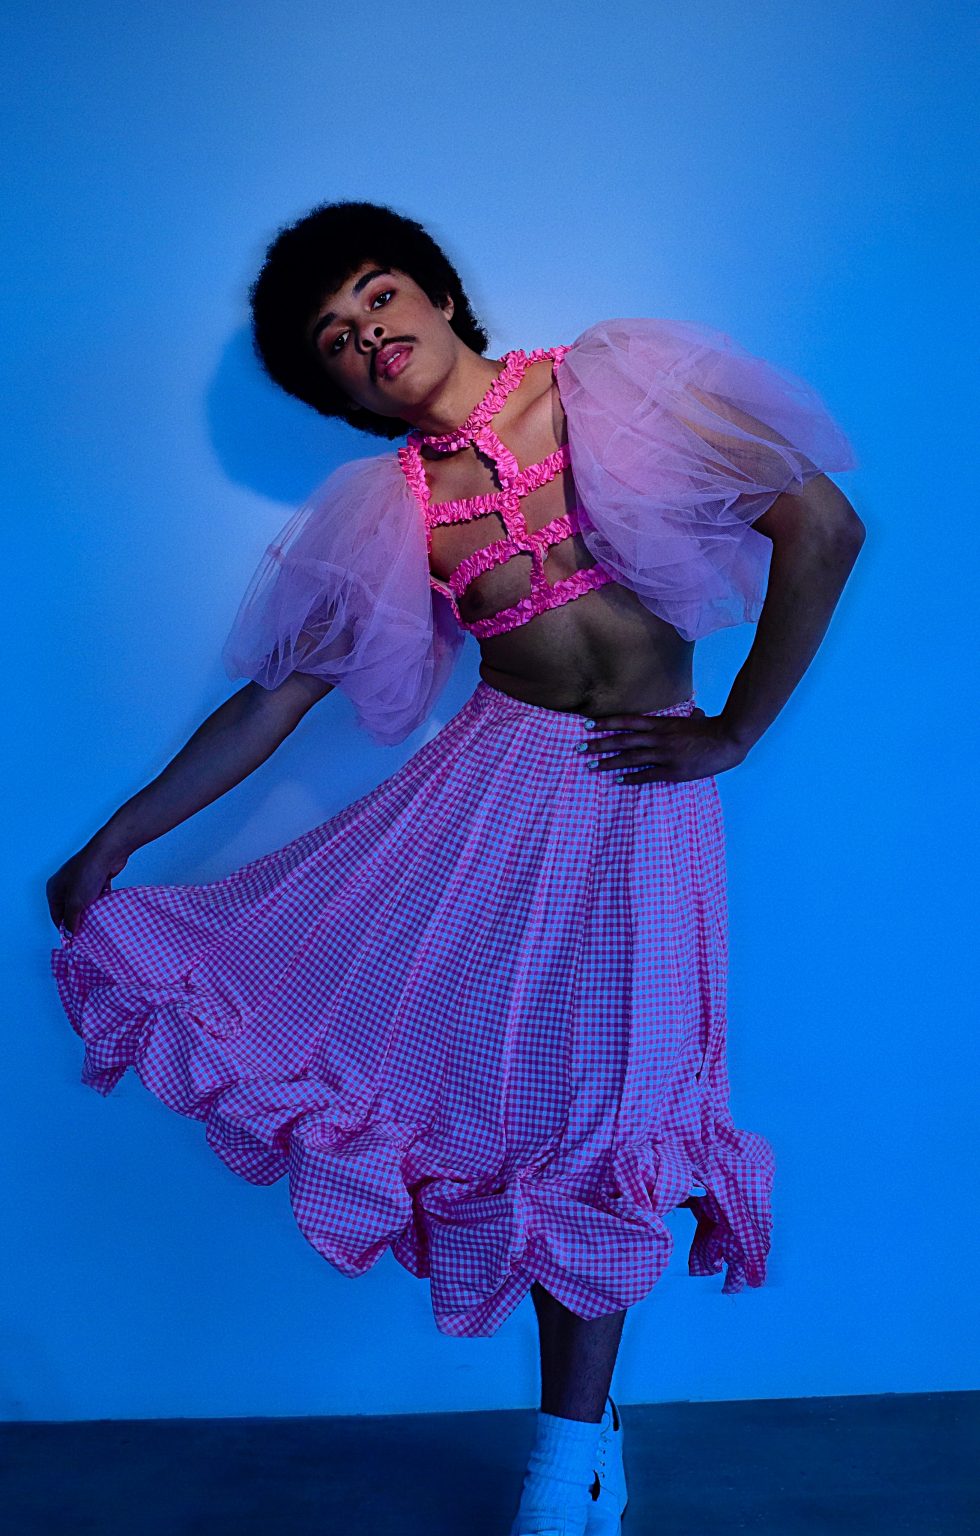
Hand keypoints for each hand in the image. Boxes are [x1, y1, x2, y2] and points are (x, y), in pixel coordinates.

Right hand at [46, 836, 130, 937]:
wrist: (108, 853)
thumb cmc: (87, 874)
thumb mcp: (76, 903)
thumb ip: (71, 919)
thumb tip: (69, 933)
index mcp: (54, 889)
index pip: (56, 914)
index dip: (65, 928)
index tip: (75, 940)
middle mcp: (65, 883)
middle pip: (70, 908)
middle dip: (79, 920)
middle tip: (88, 933)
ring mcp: (81, 880)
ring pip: (85, 902)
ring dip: (91, 911)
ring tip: (98, 923)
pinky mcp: (96, 878)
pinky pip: (97, 895)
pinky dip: (101, 902)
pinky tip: (107, 909)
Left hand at [580, 706, 747, 783]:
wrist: (727, 741)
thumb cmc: (712, 729)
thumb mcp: (695, 720)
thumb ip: (688, 718)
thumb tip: (694, 713)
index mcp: (662, 724)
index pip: (628, 721)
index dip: (607, 723)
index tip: (588, 725)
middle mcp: (658, 738)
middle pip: (622, 740)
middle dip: (599, 744)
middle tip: (580, 748)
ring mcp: (664, 755)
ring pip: (630, 758)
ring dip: (609, 762)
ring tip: (592, 766)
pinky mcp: (673, 771)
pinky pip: (647, 775)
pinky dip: (631, 777)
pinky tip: (618, 780)